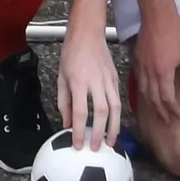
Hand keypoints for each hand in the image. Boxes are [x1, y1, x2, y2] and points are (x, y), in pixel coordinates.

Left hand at [57, 31, 122, 150]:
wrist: (87, 33)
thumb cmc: (71, 54)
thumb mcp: (61, 77)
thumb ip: (63, 102)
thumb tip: (66, 123)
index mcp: (78, 82)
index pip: (79, 112)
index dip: (78, 131)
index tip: (77, 145)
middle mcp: (95, 82)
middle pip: (101, 112)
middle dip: (99, 133)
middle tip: (96, 148)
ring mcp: (108, 79)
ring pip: (115, 107)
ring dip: (114, 127)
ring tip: (111, 142)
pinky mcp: (116, 78)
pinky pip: (118, 99)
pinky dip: (117, 115)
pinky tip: (114, 125)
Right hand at [131, 10, 179, 121]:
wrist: (157, 14)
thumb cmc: (175, 31)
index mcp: (164, 72)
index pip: (167, 98)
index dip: (173, 109)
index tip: (179, 116)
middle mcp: (150, 72)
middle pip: (154, 98)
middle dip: (161, 111)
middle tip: (167, 120)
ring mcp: (142, 66)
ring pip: (144, 91)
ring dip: (150, 104)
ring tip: (156, 111)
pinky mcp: (137, 58)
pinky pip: (138, 80)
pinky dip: (142, 90)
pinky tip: (146, 92)